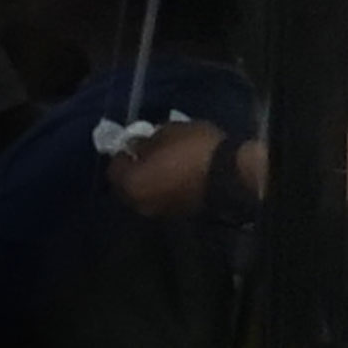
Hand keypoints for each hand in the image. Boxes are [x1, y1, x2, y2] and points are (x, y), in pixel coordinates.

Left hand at [108, 118, 224, 218]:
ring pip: (146, 194)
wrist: (232, 175)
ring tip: (163, 163)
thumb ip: (145, 142)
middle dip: (134, 171)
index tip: (132, 142)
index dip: (122, 153)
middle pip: (129, 186)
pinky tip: (177, 174)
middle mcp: (140, 205)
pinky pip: (164, 198)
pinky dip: (165, 188)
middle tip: (145, 153)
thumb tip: (136, 147)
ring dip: (150, 181)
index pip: (114, 169)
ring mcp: (161, 213)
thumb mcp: (167, 132)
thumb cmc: (194, 149)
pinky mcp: (181, 215)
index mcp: (131, 184)